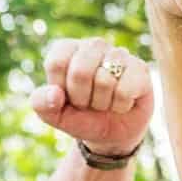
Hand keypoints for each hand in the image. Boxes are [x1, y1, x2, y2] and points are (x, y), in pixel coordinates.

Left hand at [31, 38, 152, 156]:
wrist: (111, 135)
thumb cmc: (80, 118)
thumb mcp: (54, 115)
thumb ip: (41, 104)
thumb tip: (55, 94)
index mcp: (67, 50)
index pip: (57, 63)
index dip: (60, 90)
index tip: (66, 98)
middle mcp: (92, 45)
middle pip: (81, 71)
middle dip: (82, 98)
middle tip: (87, 103)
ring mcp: (118, 54)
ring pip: (104, 81)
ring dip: (102, 104)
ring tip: (104, 103)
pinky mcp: (140, 68)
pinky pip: (125, 90)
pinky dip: (120, 106)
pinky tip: (121, 103)